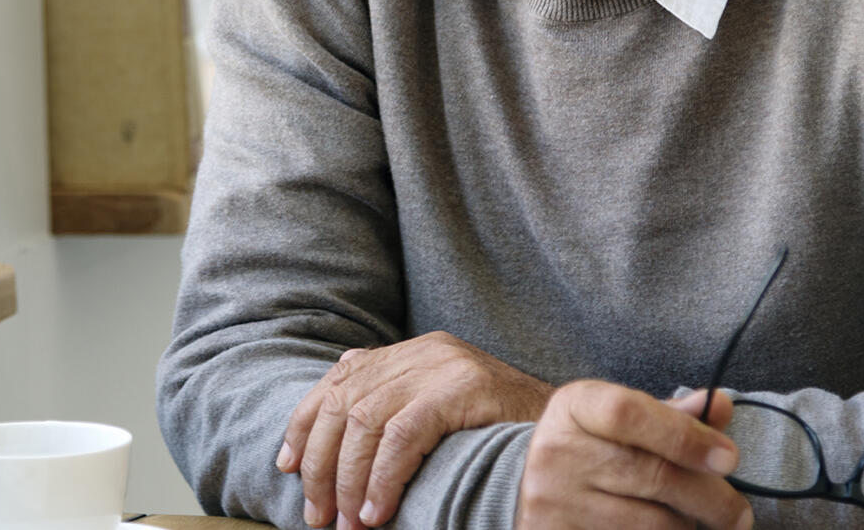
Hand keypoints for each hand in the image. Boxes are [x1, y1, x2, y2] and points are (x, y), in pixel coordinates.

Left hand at [277, 331, 554, 528]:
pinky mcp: (463, 386)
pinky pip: (403, 434)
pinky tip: (376, 509)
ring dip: (347, 480)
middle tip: (318, 516)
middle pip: (344, 403)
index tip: (287, 468)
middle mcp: (422, 351)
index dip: (304, 424)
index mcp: (411, 353)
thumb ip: (395, 417)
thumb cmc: (503, 437)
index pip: (338, 382)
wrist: (576, 431)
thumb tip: (335, 461)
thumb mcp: (441, 417)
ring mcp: (443, 364)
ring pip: (365, 421)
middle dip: (321, 465)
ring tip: (348, 524)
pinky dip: (382, 477)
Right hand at [515, 384, 751, 529]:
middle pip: (654, 476)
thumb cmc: (592, 447)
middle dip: (711, 499)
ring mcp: (554, 501)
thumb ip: (672, 415)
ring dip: (685, 527)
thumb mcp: (620, 418)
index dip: (684, 435)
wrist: (527, 485)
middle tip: (739, 515)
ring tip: (691, 522)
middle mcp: (558, 451)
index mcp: (576, 406)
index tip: (730, 458)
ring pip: (651, 525)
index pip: (629, 413)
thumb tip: (721, 405)